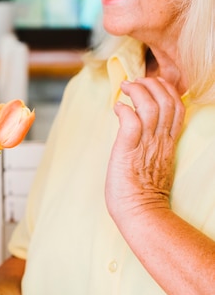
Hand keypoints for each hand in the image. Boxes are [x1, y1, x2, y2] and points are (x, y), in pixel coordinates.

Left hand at [106, 77, 184, 222]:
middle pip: (167, 101)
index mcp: (168, 143)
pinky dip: (124, 110)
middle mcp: (160, 141)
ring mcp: (145, 145)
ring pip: (151, 107)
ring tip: (125, 87)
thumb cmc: (141, 191)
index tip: (152, 85)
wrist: (139, 212)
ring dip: (137, 92)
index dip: (167, 91)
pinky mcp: (128, 151)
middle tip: (137, 81)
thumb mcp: (154, 162)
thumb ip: (152, 145)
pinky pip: (131, 123)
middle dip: (153, 85)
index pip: (177, 108)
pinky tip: (117, 108)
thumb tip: (138, 129)